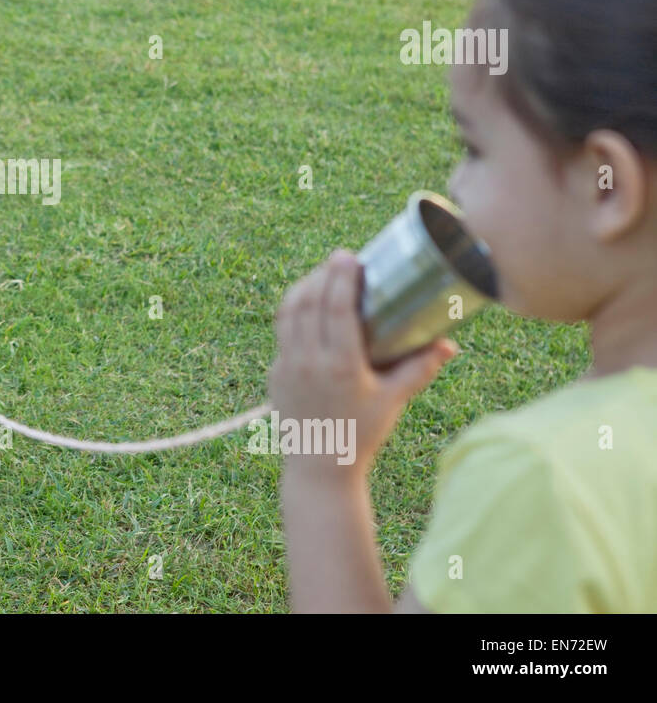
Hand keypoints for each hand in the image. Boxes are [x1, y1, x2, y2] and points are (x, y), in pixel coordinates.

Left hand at [267, 249, 459, 478]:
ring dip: (304, 288)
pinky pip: (281, 332)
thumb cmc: (362, 434)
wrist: (320, 468)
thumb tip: (450, 344)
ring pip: (288, 313)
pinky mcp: (275, 373)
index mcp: (339, 366)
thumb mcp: (394, 401)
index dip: (340, 278)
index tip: (348, 257)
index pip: (334, 309)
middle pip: (308, 302)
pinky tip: (307, 304)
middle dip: (322, 275)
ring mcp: (286, 367)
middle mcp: (308, 362)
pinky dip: (293, 311)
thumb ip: (420, 369)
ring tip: (323, 275)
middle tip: (340, 260)